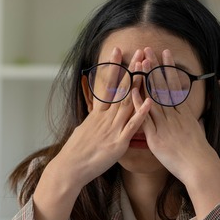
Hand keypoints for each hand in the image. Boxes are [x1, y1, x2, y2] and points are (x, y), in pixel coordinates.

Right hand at [50, 47, 152, 188]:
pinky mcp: (118, 143)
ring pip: (128, 102)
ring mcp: (112, 129)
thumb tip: (95, 115)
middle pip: (121, 89)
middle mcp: (105, 118)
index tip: (117, 51)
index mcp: (97, 114)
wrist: (70, 168)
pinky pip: (132, 126)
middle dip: (131, 69)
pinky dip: (141, 113)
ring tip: (147, 67)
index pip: (107, 85)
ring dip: (139, 84)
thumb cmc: (76, 152)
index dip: (113, 67)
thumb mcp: (83, 130)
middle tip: (139, 52)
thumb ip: (93, 121)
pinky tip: (149, 101)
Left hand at [138, 47, 219, 218]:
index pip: (174, 85)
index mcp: (183, 113)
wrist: (199, 167)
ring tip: (140, 62)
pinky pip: (146, 118)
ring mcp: (165, 125)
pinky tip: (132, 91)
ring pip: (154, 97)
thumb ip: (189, 120)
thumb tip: (188, 113)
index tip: (164, 54)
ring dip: (146, 79)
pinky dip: (139, 104)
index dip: (168, 69)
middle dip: (155, 67)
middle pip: (163, 86)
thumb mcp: (196, 131)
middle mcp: (174, 115)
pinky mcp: (156, 137)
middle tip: (148, 49)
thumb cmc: (198, 153)